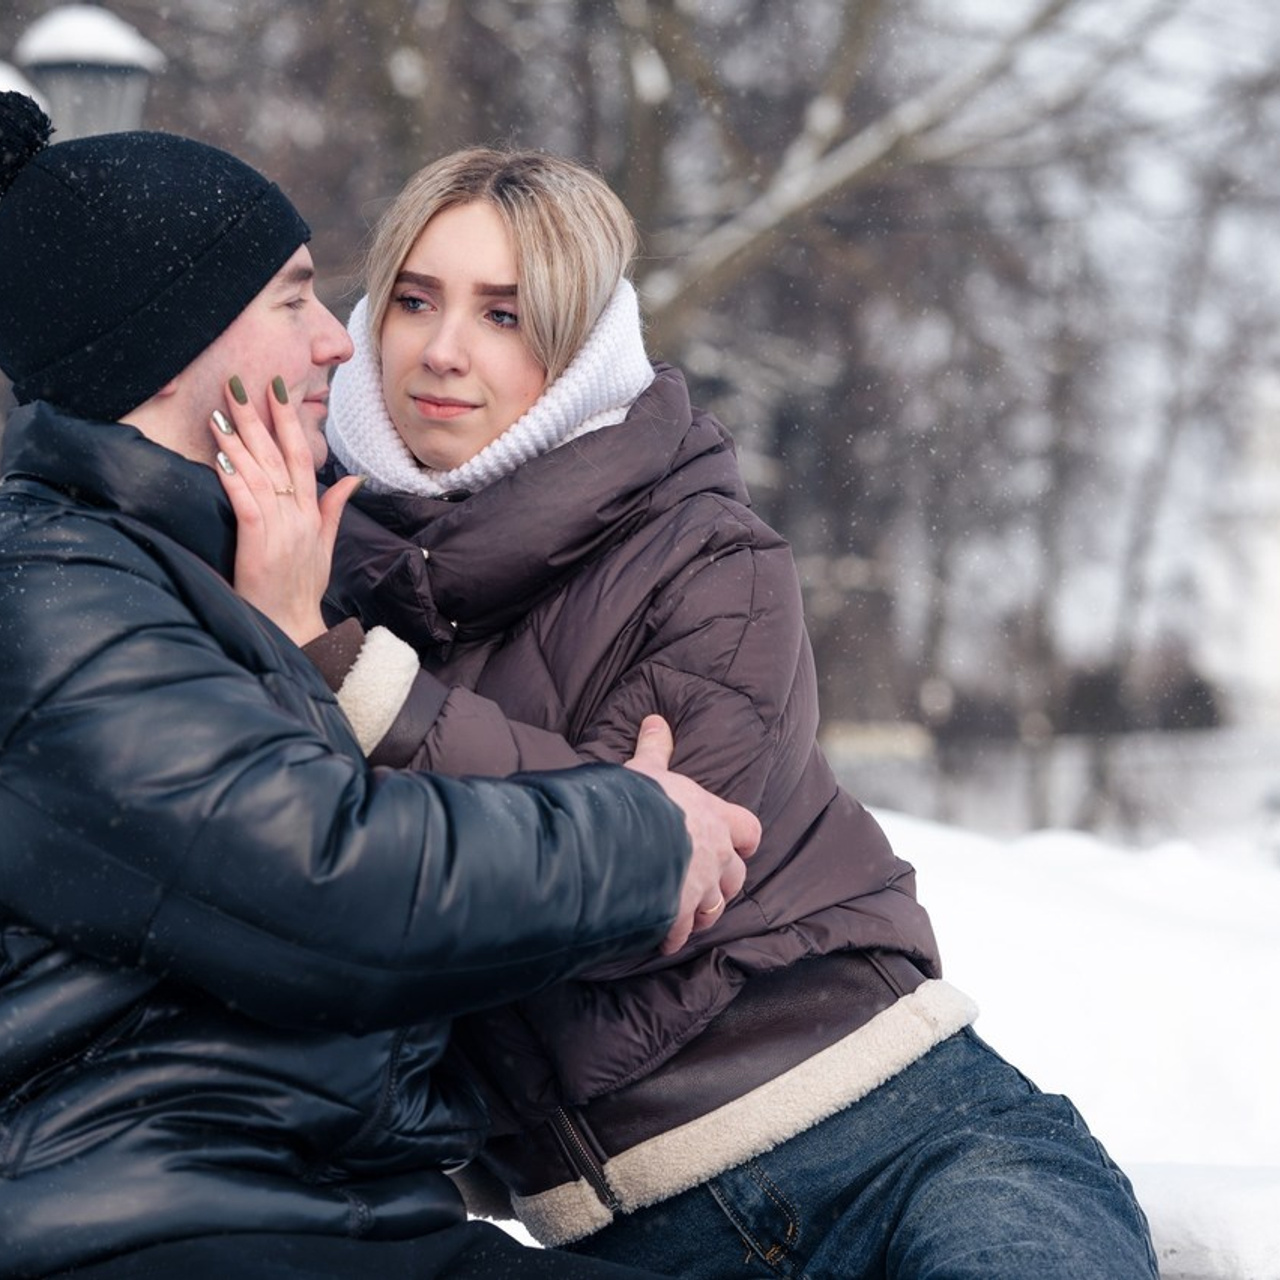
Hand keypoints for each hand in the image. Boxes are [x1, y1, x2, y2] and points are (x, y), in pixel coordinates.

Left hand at [208, 376, 362, 645]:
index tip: (276, 390)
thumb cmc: (302, 588)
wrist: (293, 626)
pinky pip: (246, 503)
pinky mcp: (260, 544)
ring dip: (238, 440)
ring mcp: (281, 528)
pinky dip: (234, 478)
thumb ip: (335, 507)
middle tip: (241, 382)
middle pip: (279, 456)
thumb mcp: (325, 545)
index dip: (289, 421)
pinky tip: (219, 456)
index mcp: (311, 512)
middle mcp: (298, 515)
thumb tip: (353, 478)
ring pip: (259, 473)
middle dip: (259, 416)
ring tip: (222, 410)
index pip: (302, 456)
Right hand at [625, 715, 760, 954]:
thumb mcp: (647, 769)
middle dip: (723, 883)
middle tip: (706, 885)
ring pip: (714, 910)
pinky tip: (662, 937)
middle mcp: (714, 856)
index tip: (738, 843)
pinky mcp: (677, 915)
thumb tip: (655, 720)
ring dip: (702, 914)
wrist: (620, 841)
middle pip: (735, 876)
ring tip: (687, 917)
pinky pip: (681, 932)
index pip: (749, 830)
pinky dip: (673, 936)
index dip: (744, 838)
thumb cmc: (638, 800)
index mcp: (714, 819)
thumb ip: (655, 749)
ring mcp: (698, 889)